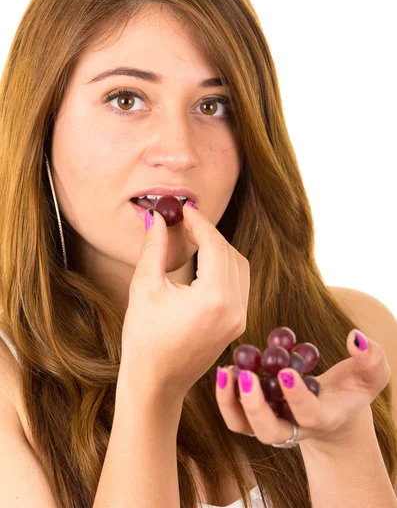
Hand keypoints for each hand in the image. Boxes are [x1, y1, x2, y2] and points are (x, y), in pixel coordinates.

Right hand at [120, 202, 249, 401]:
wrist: (156, 383)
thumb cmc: (144, 339)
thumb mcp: (145, 288)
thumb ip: (155, 248)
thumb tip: (158, 217)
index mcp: (214, 299)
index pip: (215, 245)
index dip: (199, 222)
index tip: (184, 208)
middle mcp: (235, 308)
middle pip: (230, 253)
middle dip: (209, 233)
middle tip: (185, 221)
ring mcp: (240, 318)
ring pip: (239, 266)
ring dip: (220, 248)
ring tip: (193, 237)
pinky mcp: (237, 324)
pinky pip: (239, 284)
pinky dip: (225, 266)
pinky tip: (204, 260)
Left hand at [215, 330, 390, 447]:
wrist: (336, 412)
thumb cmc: (354, 389)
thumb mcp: (371, 374)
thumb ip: (371, 358)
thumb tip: (355, 337)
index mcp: (324, 419)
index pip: (308, 415)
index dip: (296, 397)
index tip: (285, 371)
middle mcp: (295, 428)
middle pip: (270, 431)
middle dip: (255, 407)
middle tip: (247, 375)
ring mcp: (273, 424)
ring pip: (245, 427)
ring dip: (230, 402)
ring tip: (227, 371)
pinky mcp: (257, 416)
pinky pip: (236, 415)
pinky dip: (226, 396)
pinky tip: (226, 368)